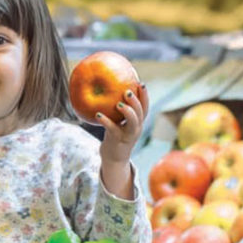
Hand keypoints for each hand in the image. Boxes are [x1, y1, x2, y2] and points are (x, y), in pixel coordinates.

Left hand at [96, 85, 148, 199]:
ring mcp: (128, 135)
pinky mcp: (117, 140)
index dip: (144, 96)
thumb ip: (118, 111)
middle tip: (127, 91)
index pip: (145, 108)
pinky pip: (112, 129)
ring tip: (118, 103)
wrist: (113, 159)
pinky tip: (97, 114)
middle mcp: (136, 129)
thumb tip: (109, 91)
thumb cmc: (115, 137)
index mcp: (138, 123)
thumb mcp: (119, 123)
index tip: (141, 83)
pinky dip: (105, 121)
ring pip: (132, 122)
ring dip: (127, 111)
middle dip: (136, 101)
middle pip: (141, 113)